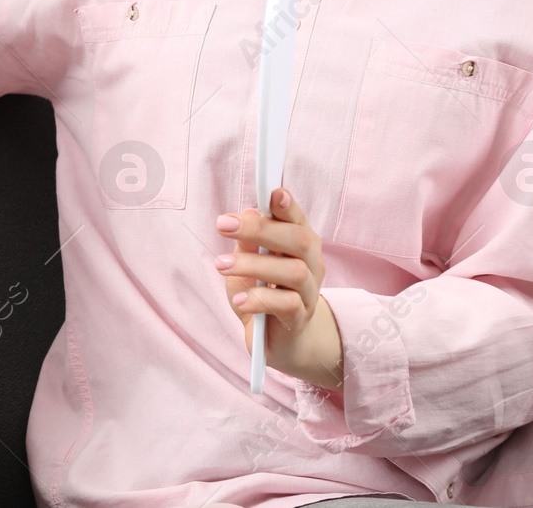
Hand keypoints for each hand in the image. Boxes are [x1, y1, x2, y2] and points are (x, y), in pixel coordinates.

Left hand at [214, 187, 343, 390]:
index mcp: (300, 244)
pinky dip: (259, 299)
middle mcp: (311, 265)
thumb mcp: (247, 264)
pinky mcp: (300, 320)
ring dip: (253, 264)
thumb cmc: (262, 293)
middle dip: (260, 229)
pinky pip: (286, 305)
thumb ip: (248, 241)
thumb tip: (247, 212)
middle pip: (298, 240)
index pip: (298, 219)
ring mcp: (309, 293)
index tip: (271, 192)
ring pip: (293, 272)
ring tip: (221, 265)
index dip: (288, 205)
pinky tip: (239, 300)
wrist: (281, 341)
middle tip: (222, 225)